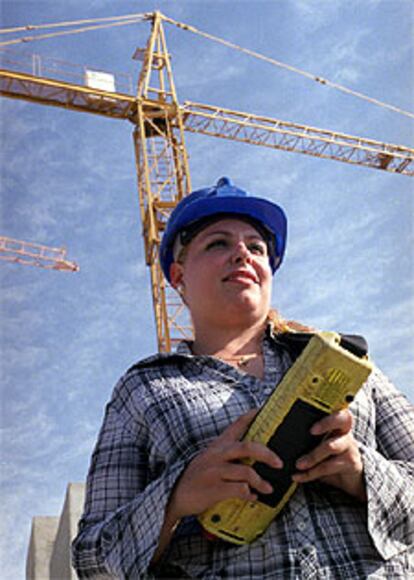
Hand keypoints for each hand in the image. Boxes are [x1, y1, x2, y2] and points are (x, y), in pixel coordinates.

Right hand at [168, 410, 282, 520]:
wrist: (176, 494)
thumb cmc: (198, 476)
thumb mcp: (209, 457)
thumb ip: (227, 453)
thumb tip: (252, 453)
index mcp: (218, 445)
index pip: (237, 425)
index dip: (251, 416)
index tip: (263, 409)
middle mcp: (217, 455)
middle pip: (248, 447)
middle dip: (267, 454)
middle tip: (279, 463)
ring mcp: (215, 471)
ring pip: (246, 471)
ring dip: (261, 481)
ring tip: (268, 488)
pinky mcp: (214, 488)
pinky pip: (239, 490)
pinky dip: (249, 494)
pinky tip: (252, 497)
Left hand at [292, 408, 366, 501]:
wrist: (351, 476)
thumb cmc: (331, 455)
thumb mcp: (323, 443)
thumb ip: (310, 436)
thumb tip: (280, 431)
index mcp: (338, 423)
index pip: (339, 411)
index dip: (328, 415)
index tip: (313, 425)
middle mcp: (346, 432)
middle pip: (341, 421)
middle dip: (325, 424)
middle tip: (311, 432)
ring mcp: (349, 447)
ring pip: (331, 447)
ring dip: (312, 456)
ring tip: (298, 464)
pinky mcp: (349, 464)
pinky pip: (327, 467)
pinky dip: (310, 474)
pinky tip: (298, 476)